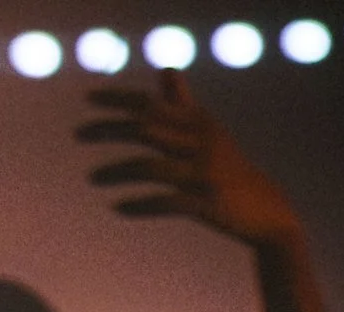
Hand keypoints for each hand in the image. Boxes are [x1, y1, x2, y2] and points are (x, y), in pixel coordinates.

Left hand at [77, 69, 301, 249]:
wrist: (266, 209)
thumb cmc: (227, 168)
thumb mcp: (207, 131)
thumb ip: (183, 104)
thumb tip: (166, 70)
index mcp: (201, 122)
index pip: (153, 103)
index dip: (119, 99)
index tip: (87, 98)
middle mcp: (204, 142)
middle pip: (148, 127)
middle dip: (109, 128)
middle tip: (77, 133)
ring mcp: (205, 173)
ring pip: (151, 166)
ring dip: (116, 171)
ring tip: (92, 178)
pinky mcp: (207, 203)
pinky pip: (165, 202)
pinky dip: (139, 204)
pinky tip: (117, 207)